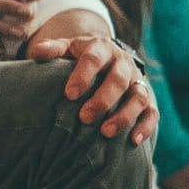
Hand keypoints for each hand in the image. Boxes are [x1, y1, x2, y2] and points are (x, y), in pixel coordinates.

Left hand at [27, 33, 155, 147]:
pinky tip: (133, 140)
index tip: (69, 94)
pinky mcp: (149, 98)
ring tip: (106, 133)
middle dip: (103, 99)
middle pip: (119, 79)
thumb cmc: (81, 57)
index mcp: (102, 48)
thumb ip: (52, 49)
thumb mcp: (67, 48)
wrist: (110, 56)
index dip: (83, 75)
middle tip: (84, 118)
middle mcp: (124, 63)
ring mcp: (138, 81)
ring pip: (139, 97)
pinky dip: (145, 126)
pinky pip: (152, 112)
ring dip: (124, 115)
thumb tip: (36, 53)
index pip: (94, 59)